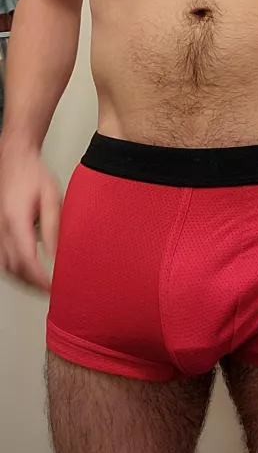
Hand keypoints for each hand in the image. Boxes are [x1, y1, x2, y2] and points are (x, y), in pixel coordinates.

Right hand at [0, 148, 60, 290]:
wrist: (15, 160)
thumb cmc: (33, 175)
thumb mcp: (52, 197)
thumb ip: (53, 227)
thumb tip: (57, 254)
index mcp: (16, 220)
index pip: (26, 259)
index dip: (39, 278)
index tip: (53, 288)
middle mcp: (2, 229)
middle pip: (14, 268)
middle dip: (32, 284)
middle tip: (51, 292)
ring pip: (6, 266)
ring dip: (23, 280)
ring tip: (42, 287)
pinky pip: (3, 258)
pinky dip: (15, 271)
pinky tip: (28, 275)